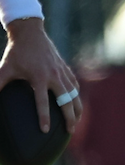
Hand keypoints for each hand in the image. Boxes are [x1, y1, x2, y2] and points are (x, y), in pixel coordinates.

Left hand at [0, 18, 79, 134]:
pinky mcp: (65, 68)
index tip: (46, 131)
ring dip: (77, 108)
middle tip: (70, 131)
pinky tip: (76, 103)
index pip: (43, 102)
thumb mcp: (4, 69)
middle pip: (66, 100)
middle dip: (69, 117)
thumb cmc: (16, 53)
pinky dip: (77, 96)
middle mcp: (54, 76)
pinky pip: (75, 85)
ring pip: (74, 94)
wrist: (31, 33)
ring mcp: (62, 72)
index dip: (44, 117)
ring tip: (77, 121)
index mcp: (39, 77)